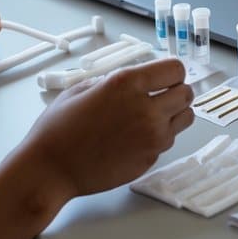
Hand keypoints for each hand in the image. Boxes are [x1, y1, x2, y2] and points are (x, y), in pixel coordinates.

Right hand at [23, 57, 193, 202]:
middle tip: (161, 94)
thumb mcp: (83, 87)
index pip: (175, 69)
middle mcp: (145, 109)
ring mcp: (151, 137)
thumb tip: (133, 78)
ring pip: (185, 118)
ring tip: (150, 116)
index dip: (171, 72)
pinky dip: (160, 136)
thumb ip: (114, 80)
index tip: (164, 76)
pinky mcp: (150, 160)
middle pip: (187, 93)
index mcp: (127, 83)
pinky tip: (137, 136)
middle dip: (177, 91)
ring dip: (173, 114)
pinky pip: (168, 141)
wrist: (50, 169)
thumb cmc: (59, 128)